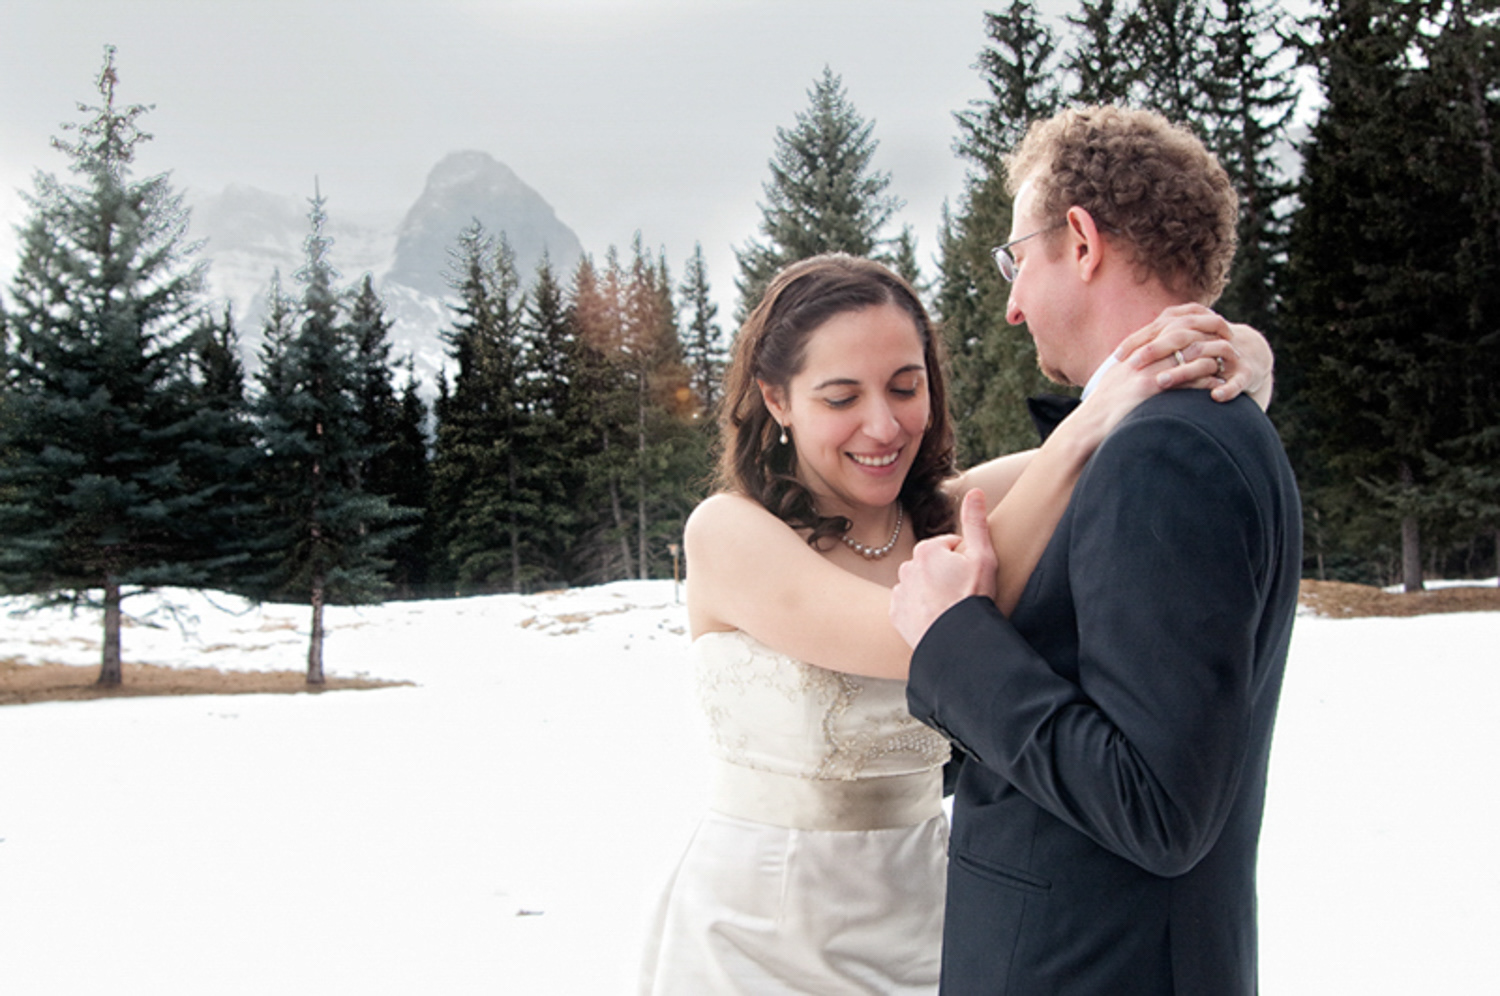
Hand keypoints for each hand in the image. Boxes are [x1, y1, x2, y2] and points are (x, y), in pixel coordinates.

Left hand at [890, 489, 997, 647]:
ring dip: (932, 591)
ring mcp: (899, 592)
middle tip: (962, 593)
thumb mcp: (983, 557)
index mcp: (927, 550)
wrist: (958, 641)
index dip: (964, 560)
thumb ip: (976, 521)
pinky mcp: (896, 614)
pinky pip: (909, 605)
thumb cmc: (973, 598)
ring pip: (920, 584)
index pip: (949, 547)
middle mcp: (907, 567)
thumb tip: (975, 491)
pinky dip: (920, 609)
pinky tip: (936, 618)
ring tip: (950, 608)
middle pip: (933, 565)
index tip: (971, 576)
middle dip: (946, 575)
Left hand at [1114, 304, 1272, 405]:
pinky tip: (1214, 396)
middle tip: (1134, 365)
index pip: (1161, 328)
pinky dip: (1228, 388)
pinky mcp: (1246, 371)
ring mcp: (1229, 352)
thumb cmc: (1204, 355)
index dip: (1138, 341)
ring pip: (1206, 355)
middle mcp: (1210, 335)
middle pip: (1180, 336)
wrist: (1250, 355)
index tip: (1117, 357)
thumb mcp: (1182, 348)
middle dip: (1155, 350)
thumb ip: (1155, 350)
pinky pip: (1238, 380)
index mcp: (1193, 326)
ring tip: (1162, 382)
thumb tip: (1116, 361)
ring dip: (1183, 370)